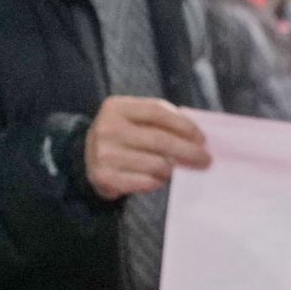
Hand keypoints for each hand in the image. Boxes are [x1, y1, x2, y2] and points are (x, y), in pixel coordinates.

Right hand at [82, 95, 211, 199]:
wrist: (86, 158)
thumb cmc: (121, 136)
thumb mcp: (133, 118)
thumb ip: (159, 120)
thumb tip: (196, 137)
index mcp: (117, 107)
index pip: (158, 112)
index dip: (184, 125)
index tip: (201, 138)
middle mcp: (108, 128)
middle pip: (159, 140)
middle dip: (188, 151)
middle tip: (205, 159)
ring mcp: (104, 154)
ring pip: (155, 164)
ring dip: (173, 169)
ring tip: (177, 169)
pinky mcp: (105, 177)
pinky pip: (145, 182)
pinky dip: (158, 182)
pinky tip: (159, 178)